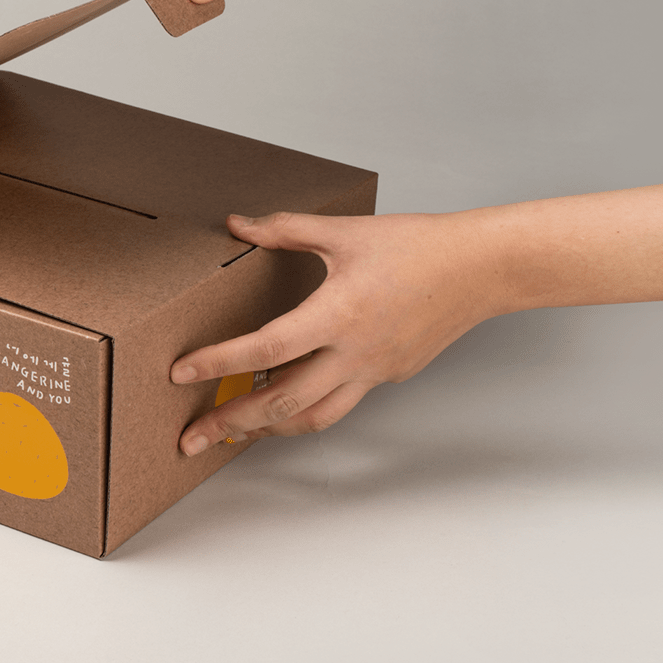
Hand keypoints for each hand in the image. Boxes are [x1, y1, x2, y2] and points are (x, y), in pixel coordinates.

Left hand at [173, 210, 501, 453]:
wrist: (480, 270)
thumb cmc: (417, 246)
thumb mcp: (345, 231)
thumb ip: (285, 229)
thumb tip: (238, 225)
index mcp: (337, 314)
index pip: (264, 348)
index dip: (218, 362)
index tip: (181, 372)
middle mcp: (353, 352)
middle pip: (281, 402)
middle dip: (230, 423)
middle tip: (192, 437)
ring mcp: (371, 371)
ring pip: (311, 417)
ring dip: (266, 429)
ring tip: (230, 434)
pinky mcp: (385, 377)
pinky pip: (336, 404)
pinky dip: (303, 411)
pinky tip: (280, 405)